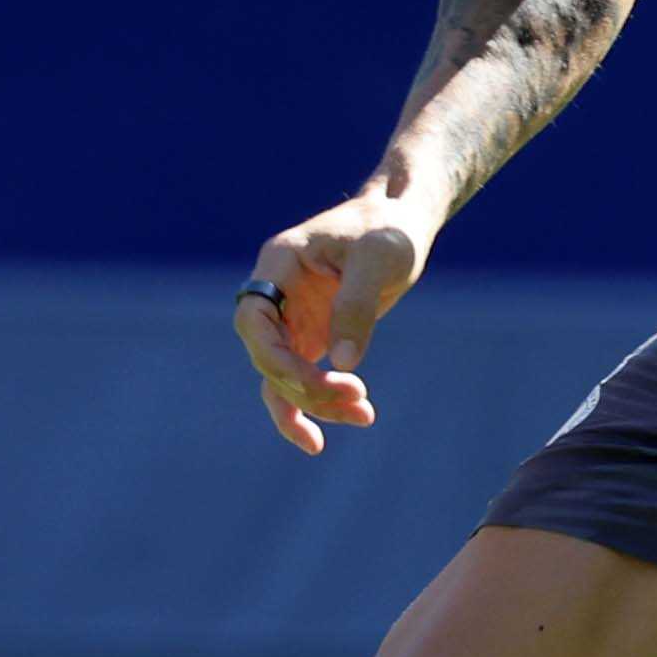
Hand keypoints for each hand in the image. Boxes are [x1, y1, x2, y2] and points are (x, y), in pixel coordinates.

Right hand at [232, 200, 431, 455]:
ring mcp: (290, 318)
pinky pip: (297, 381)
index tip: (316, 383)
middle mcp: (276, 294)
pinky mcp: (309, 336)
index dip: (274, 359)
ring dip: (315, 403)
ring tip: (364, 416)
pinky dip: (312, 407)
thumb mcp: (379, 259)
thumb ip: (356, 306)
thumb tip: (343, 364)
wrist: (403, 223)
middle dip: (306, 386)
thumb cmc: (388, 230)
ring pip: (282, 376)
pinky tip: (329, 434)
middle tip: (358, 396)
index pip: (253, 320)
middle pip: (268, 356)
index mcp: (279, 264)